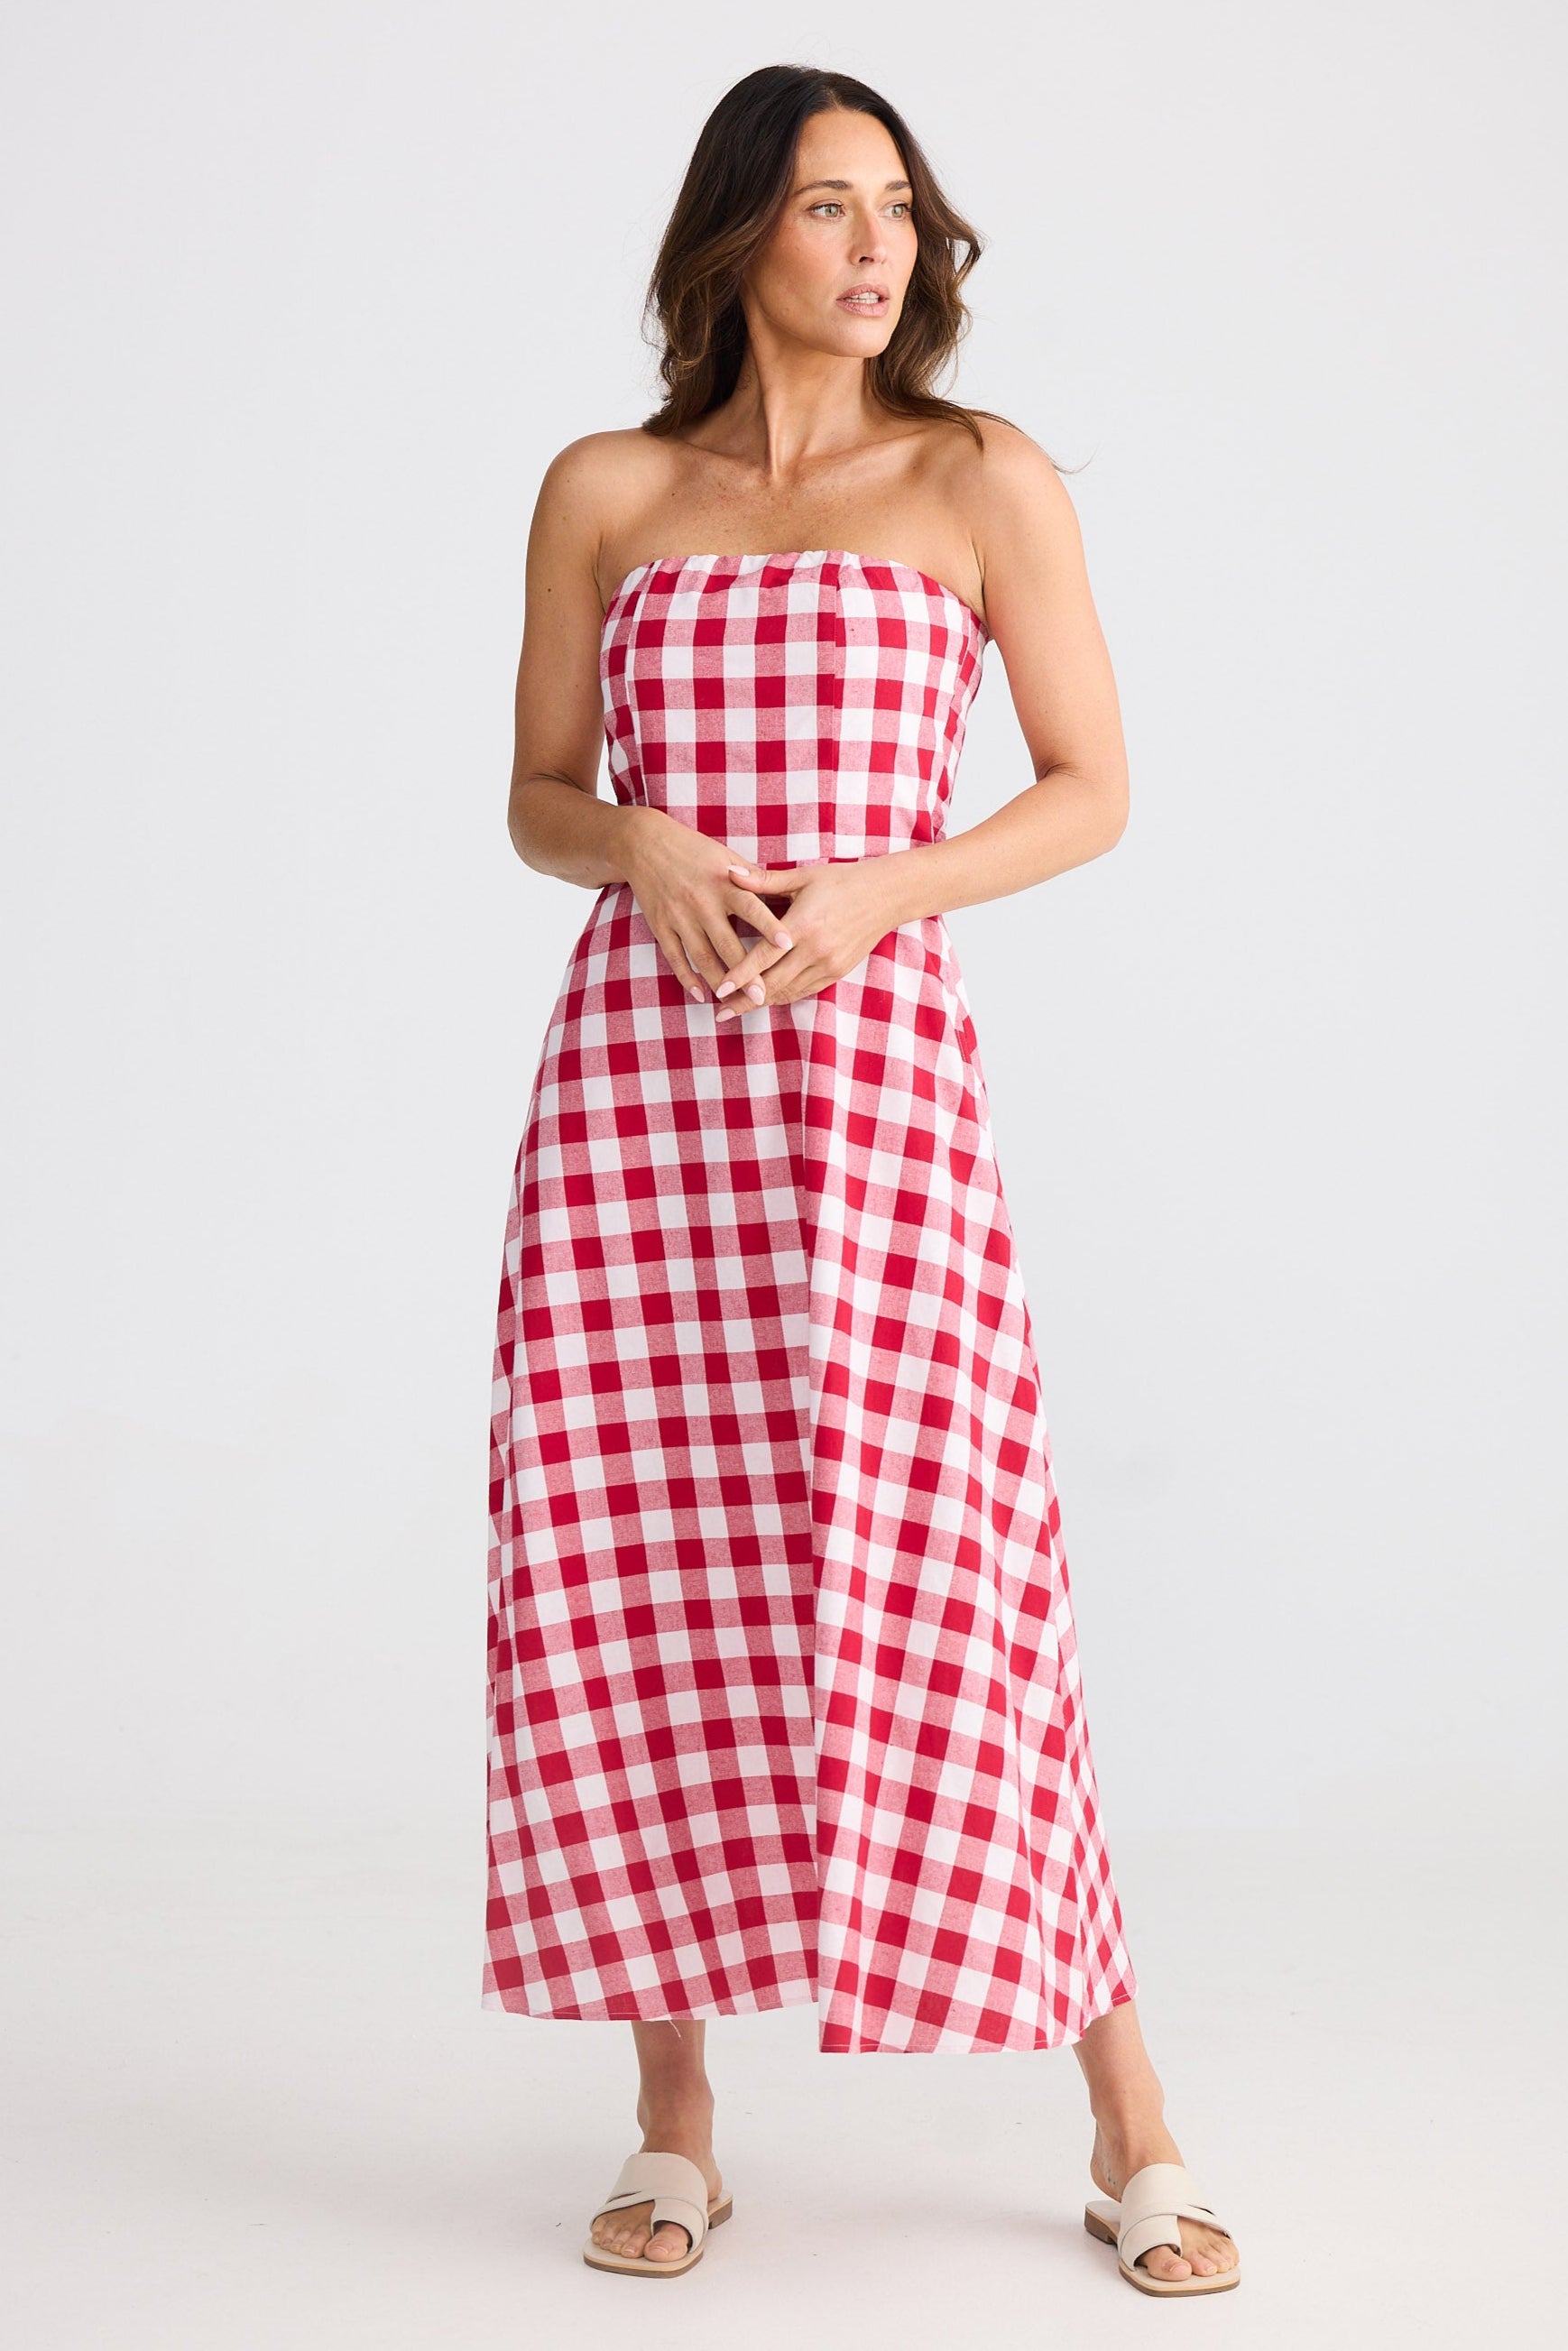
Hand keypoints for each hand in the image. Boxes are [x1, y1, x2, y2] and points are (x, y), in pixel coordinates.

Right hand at [617, 807, 795, 1002]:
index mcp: (723, 882)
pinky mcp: (660, 926)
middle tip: (763, 995)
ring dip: (719, 981)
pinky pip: (675, 958)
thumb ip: (752, 879)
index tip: (788, 944)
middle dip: (745, 972)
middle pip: (726, 943)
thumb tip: (782, 895)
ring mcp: (679, 917)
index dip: (769, 926)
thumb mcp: (725, 856)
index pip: (751, 907)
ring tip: (736, 1001)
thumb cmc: (693, 850)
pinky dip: (687, 978)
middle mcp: (701, 902)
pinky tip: (700, 994)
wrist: (644, 844)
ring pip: (701, 956)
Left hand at [710, 856, 905, 1018]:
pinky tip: (765, 1000)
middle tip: (720, 1011)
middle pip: (773, 984)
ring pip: (788, 992)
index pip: (764, 957)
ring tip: (737, 1009)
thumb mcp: (802, 877)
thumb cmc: (840, 881)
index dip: (740, 975)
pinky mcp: (837, 973)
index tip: (719, 990)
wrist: (885, 896)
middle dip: (744, 1000)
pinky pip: (804, 991)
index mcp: (803, 925)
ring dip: (761, 1002)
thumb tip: (730, 874)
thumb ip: (763, 881)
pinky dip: (783, 996)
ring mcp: (828, 965)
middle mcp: (816, 950)